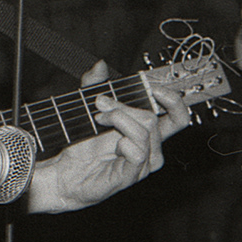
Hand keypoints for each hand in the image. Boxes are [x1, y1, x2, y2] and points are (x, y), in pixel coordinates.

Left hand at [24, 60, 189, 212]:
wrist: (64, 173)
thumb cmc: (81, 146)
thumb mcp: (87, 109)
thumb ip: (95, 85)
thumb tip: (100, 65)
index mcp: (147, 133)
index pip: (177, 117)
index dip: (173, 100)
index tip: (154, 87)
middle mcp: (150, 149)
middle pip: (151, 118)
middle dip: (123, 106)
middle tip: (100, 105)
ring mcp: (142, 164)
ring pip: (144, 132)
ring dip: (118, 120)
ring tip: (98, 120)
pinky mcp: (131, 176)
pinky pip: (138, 153)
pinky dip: (124, 142)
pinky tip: (112, 144)